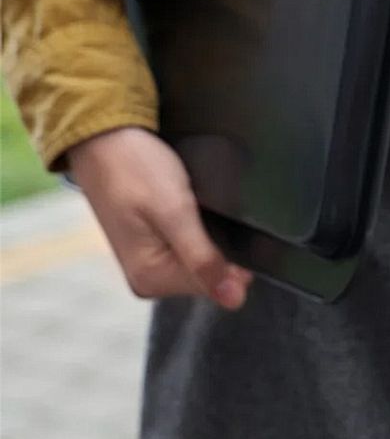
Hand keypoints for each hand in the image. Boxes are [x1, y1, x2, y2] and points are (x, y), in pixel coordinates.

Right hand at [66, 127, 251, 308]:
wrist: (105, 138)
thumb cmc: (136, 169)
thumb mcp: (175, 212)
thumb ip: (203, 258)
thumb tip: (234, 301)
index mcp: (150, 278)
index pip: (214, 286)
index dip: (234, 261)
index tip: (231, 227)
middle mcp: (148, 278)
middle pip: (209, 274)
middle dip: (220, 247)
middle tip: (206, 210)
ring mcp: (150, 262)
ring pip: (203, 259)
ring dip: (211, 237)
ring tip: (197, 207)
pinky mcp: (154, 244)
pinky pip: (192, 247)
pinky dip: (201, 230)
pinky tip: (195, 210)